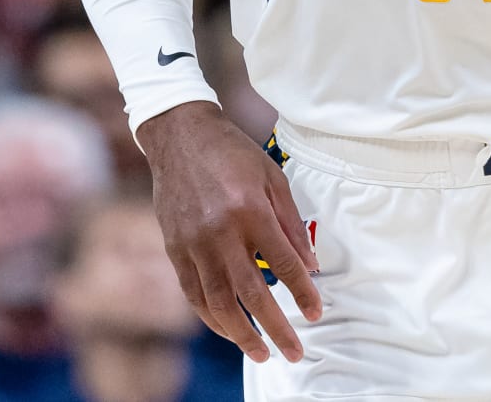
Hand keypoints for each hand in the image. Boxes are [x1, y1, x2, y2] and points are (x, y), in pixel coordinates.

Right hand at [139, 101, 321, 363]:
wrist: (180, 137)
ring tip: (261, 352)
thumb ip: (292, 223)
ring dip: (241, 334)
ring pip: (219, 303)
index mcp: (251, 210)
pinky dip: (212, 317)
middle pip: (252, 293)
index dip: (303, 293)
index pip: (284, 264)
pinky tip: (228, 329)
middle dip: (276, 327)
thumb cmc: (232, 155)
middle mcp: (221, 232)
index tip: (316, 313)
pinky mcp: (175, 250)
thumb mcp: (273, 177)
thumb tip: (310, 265)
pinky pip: (194, 294)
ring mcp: (194, 244)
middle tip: (294, 351)